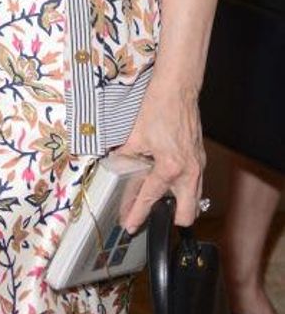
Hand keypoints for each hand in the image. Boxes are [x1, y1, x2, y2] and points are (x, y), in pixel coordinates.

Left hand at [116, 81, 204, 232]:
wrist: (177, 88)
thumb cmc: (159, 106)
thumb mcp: (134, 135)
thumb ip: (124, 155)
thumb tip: (115, 165)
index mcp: (170, 167)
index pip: (150, 198)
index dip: (137, 213)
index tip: (130, 225)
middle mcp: (189, 171)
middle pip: (187, 213)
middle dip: (172, 219)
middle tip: (153, 217)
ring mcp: (197, 164)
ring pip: (194, 198)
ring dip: (178, 202)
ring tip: (160, 198)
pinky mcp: (199, 156)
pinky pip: (194, 181)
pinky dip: (182, 186)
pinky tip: (168, 177)